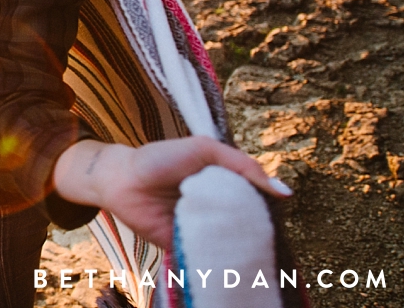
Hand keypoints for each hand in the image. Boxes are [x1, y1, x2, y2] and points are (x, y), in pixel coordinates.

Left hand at [53, 136, 291, 250]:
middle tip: (267, 230)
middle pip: (251, 226)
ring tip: (253, 244)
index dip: (271, 208)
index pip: (260, 202)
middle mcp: (219, 210)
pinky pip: (212, 257)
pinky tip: (230, 256)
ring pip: (234, 244)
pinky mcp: (190, 248)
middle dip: (261, 230)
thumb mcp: (205, 149)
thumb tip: (284, 192)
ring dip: (244, 245)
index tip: (280, 211)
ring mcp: (205, 230)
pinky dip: (221, 257)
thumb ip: (242, 165)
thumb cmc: (161, 158)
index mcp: (227, 187)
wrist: (122, 179)